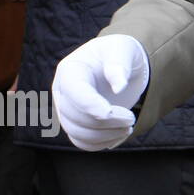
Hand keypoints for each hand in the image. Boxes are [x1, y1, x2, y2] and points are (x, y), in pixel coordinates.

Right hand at [52, 35, 149, 150]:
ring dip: (104, 136)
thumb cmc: (119, 52)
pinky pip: (79, 140)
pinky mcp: (74, 121)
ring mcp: (66, 108)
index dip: (95, 108)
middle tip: (131, 120)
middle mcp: (62, 90)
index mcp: (70, 70)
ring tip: (128, 128)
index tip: (122, 115)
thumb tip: (119, 88)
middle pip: (75, 116)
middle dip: (106, 123)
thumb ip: (119, 64)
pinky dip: (98, 144)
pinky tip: (117, 137)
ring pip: (76, 132)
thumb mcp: (122, 49)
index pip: (76, 93)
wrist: (118, 61)